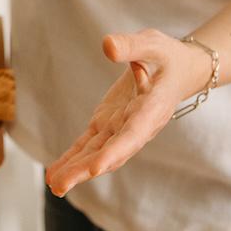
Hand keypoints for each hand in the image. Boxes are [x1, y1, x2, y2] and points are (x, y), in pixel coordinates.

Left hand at [45, 28, 210, 196]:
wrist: (178, 71)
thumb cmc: (167, 57)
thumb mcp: (153, 44)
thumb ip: (131, 46)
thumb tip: (107, 46)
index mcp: (152, 109)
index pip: (132, 134)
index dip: (115, 152)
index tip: (96, 168)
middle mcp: (137, 126)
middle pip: (110, 152)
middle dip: (85, 169)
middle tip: (60, 186)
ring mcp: (121, 127)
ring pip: (97, 152)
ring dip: (75, 169)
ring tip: (53, 185)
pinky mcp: (108, 124)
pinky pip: (89, 144)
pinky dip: (73, 157)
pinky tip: (55, 173)